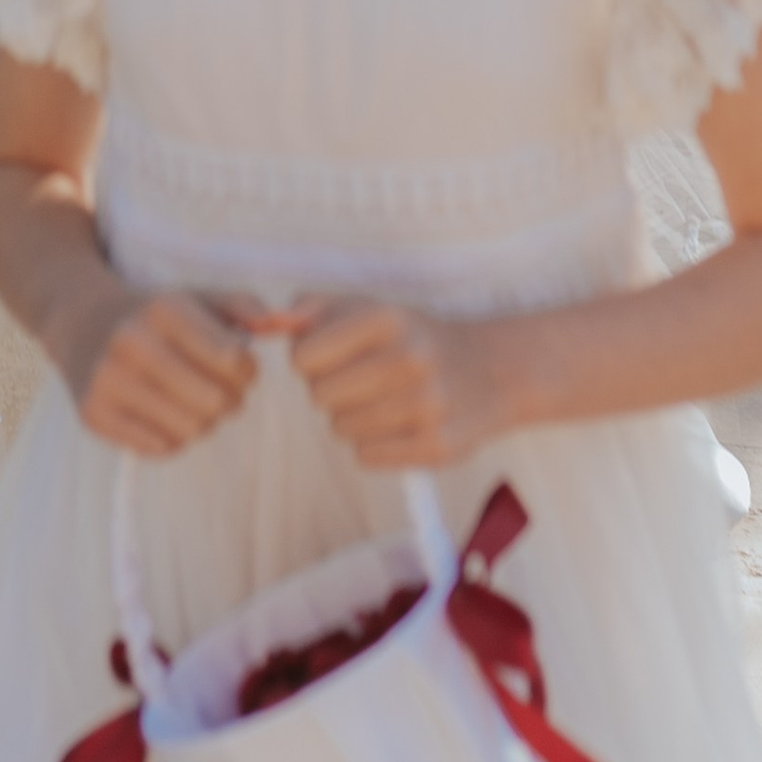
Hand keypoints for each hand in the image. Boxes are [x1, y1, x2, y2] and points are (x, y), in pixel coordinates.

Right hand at [63, 283, 260, 455]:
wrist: (80, 321)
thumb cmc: (153, 313)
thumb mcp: (195, 296)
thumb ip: (243, 306)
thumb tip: (281, 324)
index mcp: (163, 310)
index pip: (234, 360)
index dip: (247, 370)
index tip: (237, 365)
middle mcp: (131, 343)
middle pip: (216, 402)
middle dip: (229, 400)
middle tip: (219, 390)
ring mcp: (107, 381)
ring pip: (190, 430)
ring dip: (202, 421)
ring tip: (190, 401)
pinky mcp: (93, 415)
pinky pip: (160, 448)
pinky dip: (172, 438)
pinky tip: (163, 413)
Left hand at [285, 297, 505, 469]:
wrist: (490, 370)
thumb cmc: (411, 337)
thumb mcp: (366, 305)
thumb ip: (311, 307)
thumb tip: (270, 323)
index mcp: (388, 318)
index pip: (303, 356)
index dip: (308, 359)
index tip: (329, 356)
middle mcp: (410, 360)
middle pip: (319, 396)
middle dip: (330, 389)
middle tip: (359, 380)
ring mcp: (427, 407)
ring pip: (341, 429)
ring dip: (352, 418)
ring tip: (383, 400)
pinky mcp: (437, 447)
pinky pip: (366, 456)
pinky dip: (374, 444)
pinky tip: (398, 424)